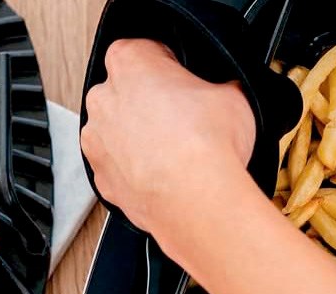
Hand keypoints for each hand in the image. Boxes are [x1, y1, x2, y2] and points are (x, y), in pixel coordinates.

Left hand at [81, 39, 255, 235]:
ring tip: (179, 153)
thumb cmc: (207, 147)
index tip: (183, 79)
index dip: (167, 64)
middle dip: (151, 103)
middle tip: (186, 119)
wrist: (197, 202)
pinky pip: (119, 168)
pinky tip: (168, 177)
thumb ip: (224, 88)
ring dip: (141, 139)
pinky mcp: (103, 179)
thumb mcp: (236, 98)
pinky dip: (138, 172)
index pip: (141, 49)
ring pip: (118, 131)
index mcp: (131, 64)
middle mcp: (105, 98)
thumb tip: (231, 92)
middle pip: (125, 91)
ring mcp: (98, 141)